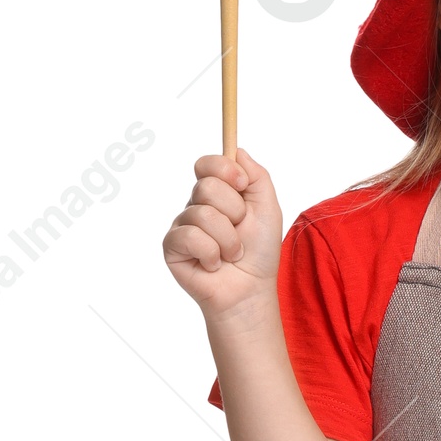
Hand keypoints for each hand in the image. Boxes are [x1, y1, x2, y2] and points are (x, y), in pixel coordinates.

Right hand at [161, 150, 282, 322]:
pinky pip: (191, 237)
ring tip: (231, 254)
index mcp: (217, 193)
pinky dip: (212, 254)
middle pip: (207, 187)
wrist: (251, 290)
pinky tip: (213, 265)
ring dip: (228, 239)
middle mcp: (197, 205)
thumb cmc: (259, 252)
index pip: (208, 164)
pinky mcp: (172, 246)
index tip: (242, 186)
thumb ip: (257, 176)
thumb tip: (236, 150)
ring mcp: (182, 225)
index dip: (226, 170)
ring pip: (203, 214)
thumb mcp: (268, 208)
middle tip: (240, 232)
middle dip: (234, 213)